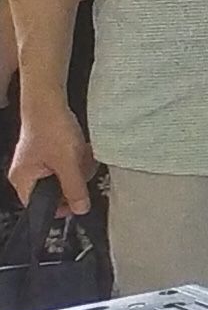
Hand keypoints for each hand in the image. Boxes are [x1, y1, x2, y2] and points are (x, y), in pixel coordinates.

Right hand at [10, 97, 92, 215]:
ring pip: (64, 177)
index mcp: (23, 180)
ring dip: (78, 168)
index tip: (80, 201)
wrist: (49, 100)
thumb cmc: (50, 128)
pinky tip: (81, 149)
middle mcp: (26, 173)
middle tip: (82, 168)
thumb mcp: (67, 163)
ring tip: (81, 154)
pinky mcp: (47, 153)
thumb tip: (81, 209)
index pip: (40, 207)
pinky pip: (66, 164)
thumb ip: (74, 188)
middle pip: (55, 192)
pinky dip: (76, 158)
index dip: (62, 207)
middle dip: (74, 181)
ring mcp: (36, 162)